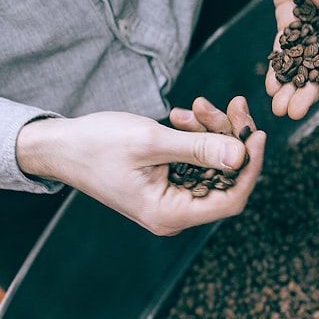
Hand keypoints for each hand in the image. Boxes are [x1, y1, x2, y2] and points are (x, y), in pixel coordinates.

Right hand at [15, 97, 265, 235]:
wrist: (59, 144)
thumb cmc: (95, 145)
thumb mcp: (150, 142)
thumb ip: (199, 149)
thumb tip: (241, 155)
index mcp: (170, 214)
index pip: (231, 199)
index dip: (251, 167)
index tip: (258, 134)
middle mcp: (176, 211)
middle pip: (227, 177)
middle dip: (232, 138)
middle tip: (235, 104)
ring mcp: (174, 196)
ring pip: (214, 162)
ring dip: (211, 130)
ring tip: (196, 105)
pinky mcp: (171, 179)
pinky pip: (197, 157)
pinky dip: (196, 134)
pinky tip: (182, 115)